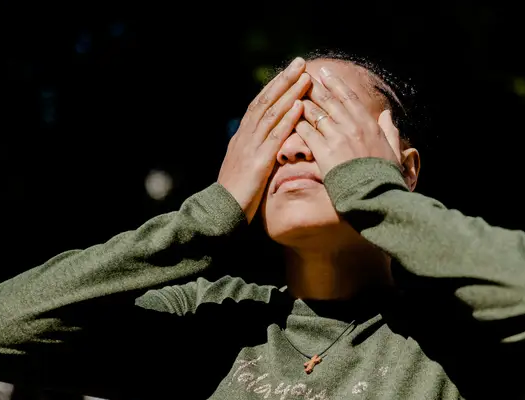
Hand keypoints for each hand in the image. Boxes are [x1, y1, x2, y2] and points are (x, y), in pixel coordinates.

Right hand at [218, 58, 310, 221]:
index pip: (259, 104)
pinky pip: (275, 137)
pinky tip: (299, 107)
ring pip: (271, 114)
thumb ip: (256, 152)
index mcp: (242, 137)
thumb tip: (269, 144)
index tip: (290, 71)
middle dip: (284, 80)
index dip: (275, 86)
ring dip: (289, 94)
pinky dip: (287, 120)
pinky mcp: (258, 162)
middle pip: (266, 102)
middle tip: (300, 62)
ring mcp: (250, 148)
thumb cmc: (236, 194)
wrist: (220, 213)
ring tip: (304, 77)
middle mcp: (245, 137)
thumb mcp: (245, 167)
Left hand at [295, 66, 402, 176]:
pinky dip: (296, 123)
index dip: (335, 83)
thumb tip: (387, 115)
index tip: (325, 72)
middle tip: (301, 77)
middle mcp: (352, 127)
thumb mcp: (393, 151)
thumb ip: (390, 131)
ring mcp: (337, 138)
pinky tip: (288, 118)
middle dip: (313, 87)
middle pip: (328, 101)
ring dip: (302, 103)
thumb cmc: (385, 177)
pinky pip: (306, 132)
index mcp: (369, 125)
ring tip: (290, 96)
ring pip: (314, 113)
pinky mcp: (323, 152)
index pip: (349, 97)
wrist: (375, 196)